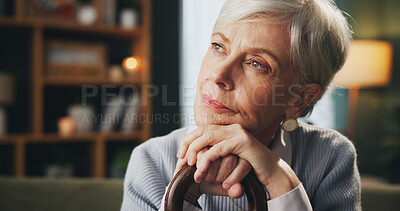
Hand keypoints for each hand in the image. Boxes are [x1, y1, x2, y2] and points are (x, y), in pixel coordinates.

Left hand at [177, 124, 300, 198]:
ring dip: (196, 151)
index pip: (203, 129)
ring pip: (208, 137)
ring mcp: (237, 133)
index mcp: (227, 130)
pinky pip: (219, 148)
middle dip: (189, 144)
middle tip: (181, 159)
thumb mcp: (230, 160)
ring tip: (191, 166)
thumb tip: (196, 157)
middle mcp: (232, 128)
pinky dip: (208, 159)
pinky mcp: (243, 142)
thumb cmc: (250, 168)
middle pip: (203, 130)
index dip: (189, 139)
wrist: (272, 172)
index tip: (180, 154)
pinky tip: (202, 169)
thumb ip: (216, 155)